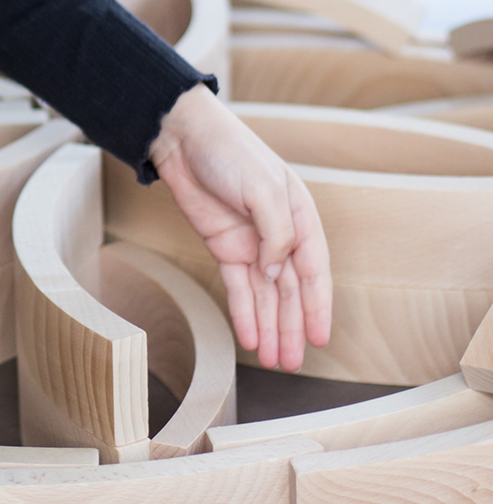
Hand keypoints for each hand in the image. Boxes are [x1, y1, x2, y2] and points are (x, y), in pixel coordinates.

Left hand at [148, 84, 330, 370]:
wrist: (183, 138)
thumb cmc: (230, 153)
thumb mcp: (263, 188)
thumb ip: (277, 234)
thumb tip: (278, 274)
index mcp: (301, 217)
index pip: (314, 271)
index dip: (318, 306)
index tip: (320, 339)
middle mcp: (279, 235)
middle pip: (289, 291)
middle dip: (292, 328)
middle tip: (293, 365)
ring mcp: (251, 243)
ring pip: (265, 295)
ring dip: (270, 327)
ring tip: (274, 361)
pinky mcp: (223, 246)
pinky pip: (238, 287)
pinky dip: (244, 312)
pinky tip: (249, 337)